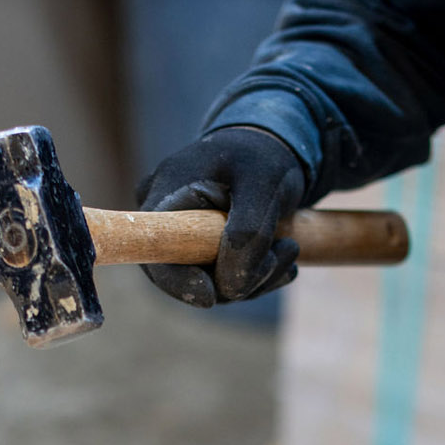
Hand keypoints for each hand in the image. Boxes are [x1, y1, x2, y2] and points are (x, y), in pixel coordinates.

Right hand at [134, 126, 305, 307]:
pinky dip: (256, 274)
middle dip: (237, 277)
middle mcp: (164, 219)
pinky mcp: (202, 252)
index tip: (210, 295)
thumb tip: (229, 285)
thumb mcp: (264, 184)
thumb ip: (247, 233)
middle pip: (185, 275)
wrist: (271, 148)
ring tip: (289, 248)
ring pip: (212, 282)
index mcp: (165, 193)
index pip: (155, 251)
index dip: (177, 281)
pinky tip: (282, 258)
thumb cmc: (264, 156)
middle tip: (285, 254)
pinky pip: (224, 278)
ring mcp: (182, 238)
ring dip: (256, 276)